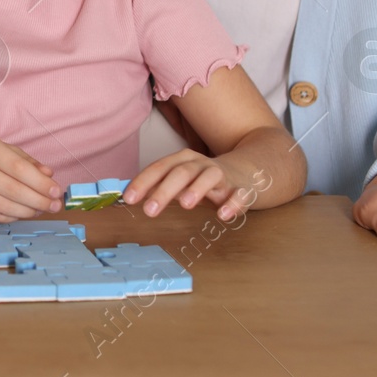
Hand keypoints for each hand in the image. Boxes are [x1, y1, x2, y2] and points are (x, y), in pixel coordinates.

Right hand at [0, 136, 61, 221]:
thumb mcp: (2, 150)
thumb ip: (27, 161)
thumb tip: (49, 176)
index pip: (18, 168)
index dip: (40, 182)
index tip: (56, 191)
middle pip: (13, 190)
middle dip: (39, 200)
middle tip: (55, 206)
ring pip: (5, 207)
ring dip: (28, 211)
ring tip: (42, 210)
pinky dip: (14, 217)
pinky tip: (24, 213)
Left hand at [124, 149, 256, 220]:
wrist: (247, 172)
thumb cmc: (204, 179)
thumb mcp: (180, 180)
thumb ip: (158, 186)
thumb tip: (130, 196)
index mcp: (182, 160)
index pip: (159, 168)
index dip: (143, 182)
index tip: (129, 199)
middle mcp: (201, 164)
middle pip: (181, 172)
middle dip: (164, 190)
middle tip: (149, 210)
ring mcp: (222, 175)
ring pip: (210, 176)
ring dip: (197, 189)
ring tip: (185, 205)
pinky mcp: (242, 189)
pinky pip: (239, 194)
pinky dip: (232, 203)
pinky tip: (223, 215)